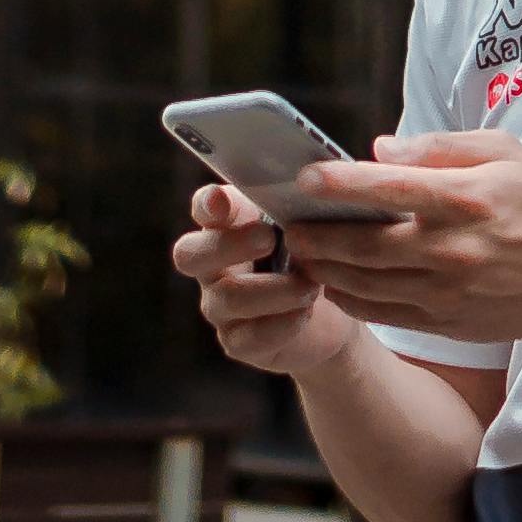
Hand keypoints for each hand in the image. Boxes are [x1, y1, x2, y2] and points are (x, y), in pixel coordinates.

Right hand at [169, 174, 356, 369]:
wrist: (330, 317)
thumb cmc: (310, 258)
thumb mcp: (305, 228)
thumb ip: (294, 205)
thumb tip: (307, 180)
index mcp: (226, 227)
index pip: (204, 209)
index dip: (207, 205)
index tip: (220, 201)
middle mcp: (212, 266)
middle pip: (190, 254)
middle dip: (228, 244)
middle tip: (269, 237)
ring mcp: (220, 306)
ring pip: (227, 297)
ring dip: (274, 289)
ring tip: (310, 284)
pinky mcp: (237, 342)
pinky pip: (248, 337)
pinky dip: (281, 323)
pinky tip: (305, 313)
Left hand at [291, 128, 521, 344]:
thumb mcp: (503, 152)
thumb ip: (439, 146)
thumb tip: (379, 150)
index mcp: (465, 200)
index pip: (389, 190)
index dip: (341, 184)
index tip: (304, 177)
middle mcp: (450, 249)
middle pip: (365, 245)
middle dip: (316, 234)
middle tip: (285, 222)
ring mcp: (445, 291)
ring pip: (365, 283)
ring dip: (324, 267)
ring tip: (297, 250)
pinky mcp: (443, 322)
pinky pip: (381, 312)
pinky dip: (348, 298)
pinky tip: (330, 281)